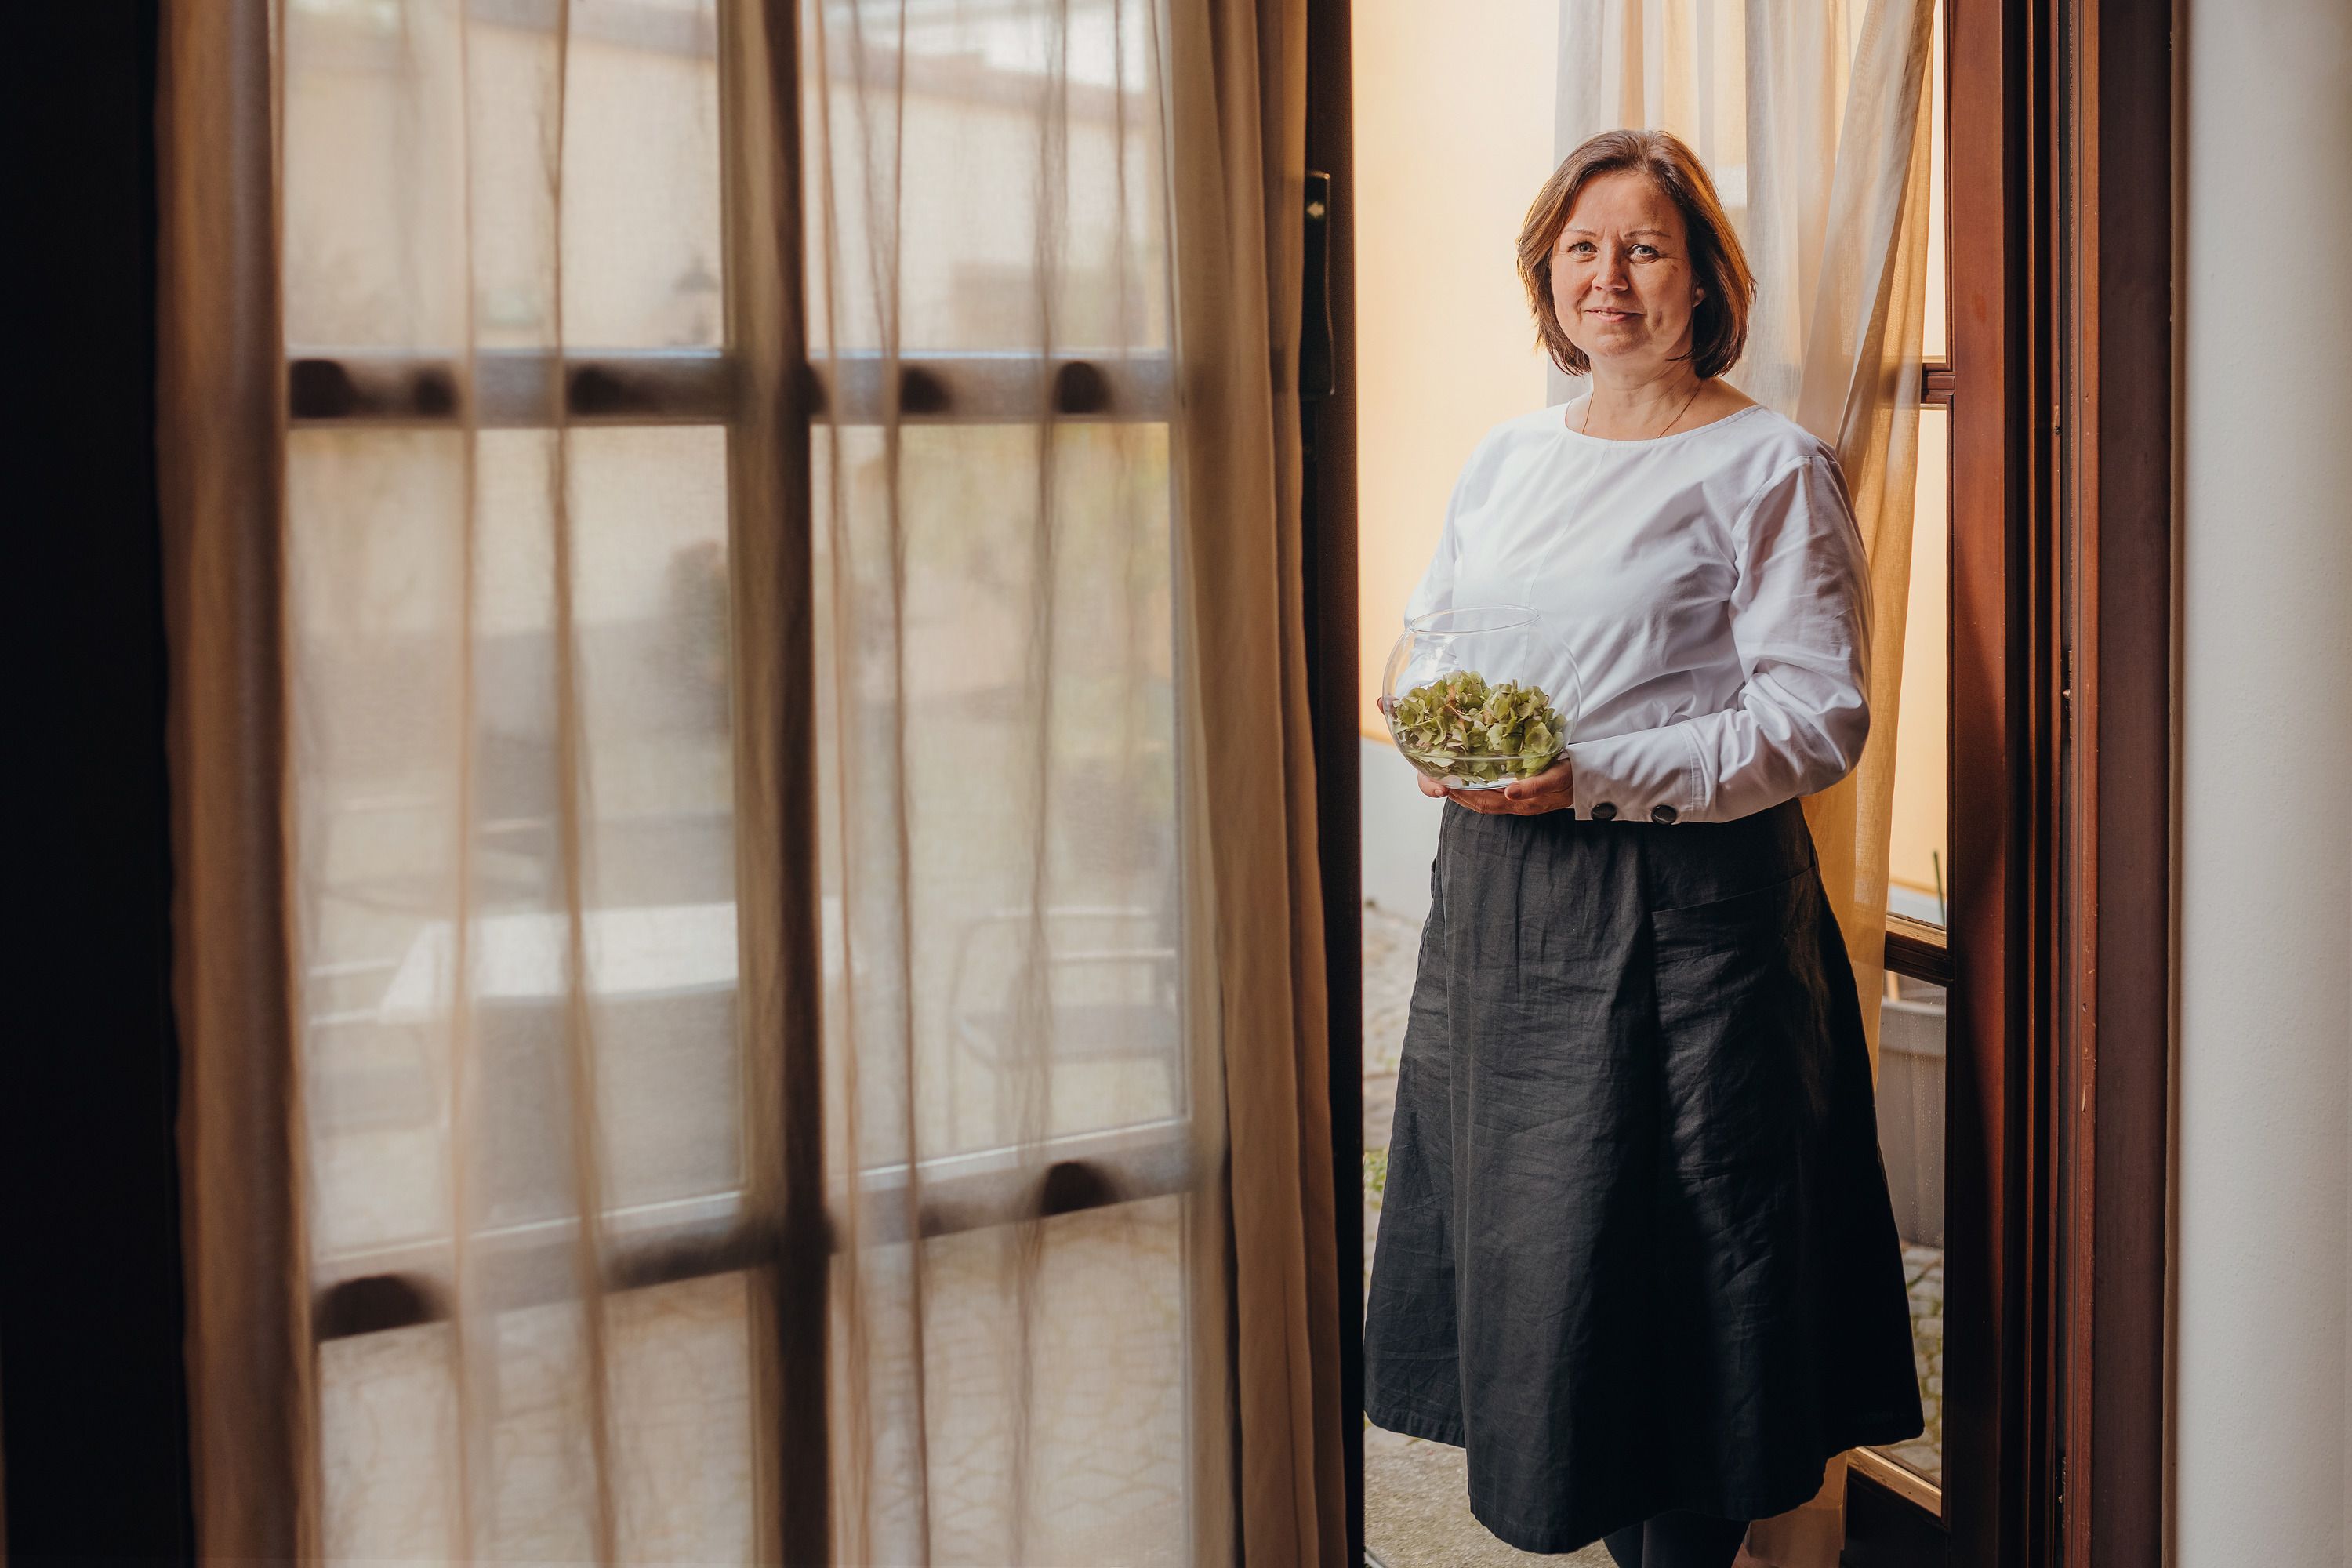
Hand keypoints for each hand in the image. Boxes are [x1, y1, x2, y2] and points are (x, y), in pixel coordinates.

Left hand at [1420, 752, 1575, 814]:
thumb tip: (1510, 793)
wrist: (1590, 777)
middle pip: (1478, 802)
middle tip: (1432, 781)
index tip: (1441, 786)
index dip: (1462, 795)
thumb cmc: (1572, 774)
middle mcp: (1514, 803)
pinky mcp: (1519, 791)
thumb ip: (1535, 786)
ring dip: (1462, 791)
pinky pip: (1492, 793)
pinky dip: (1477, 786)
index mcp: (1520, 801)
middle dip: (1455, 793)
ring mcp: (1516, 798)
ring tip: (1442, 779)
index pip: (1483, 802)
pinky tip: (1467, 778)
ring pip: (1483, 799)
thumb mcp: (1556, 778)